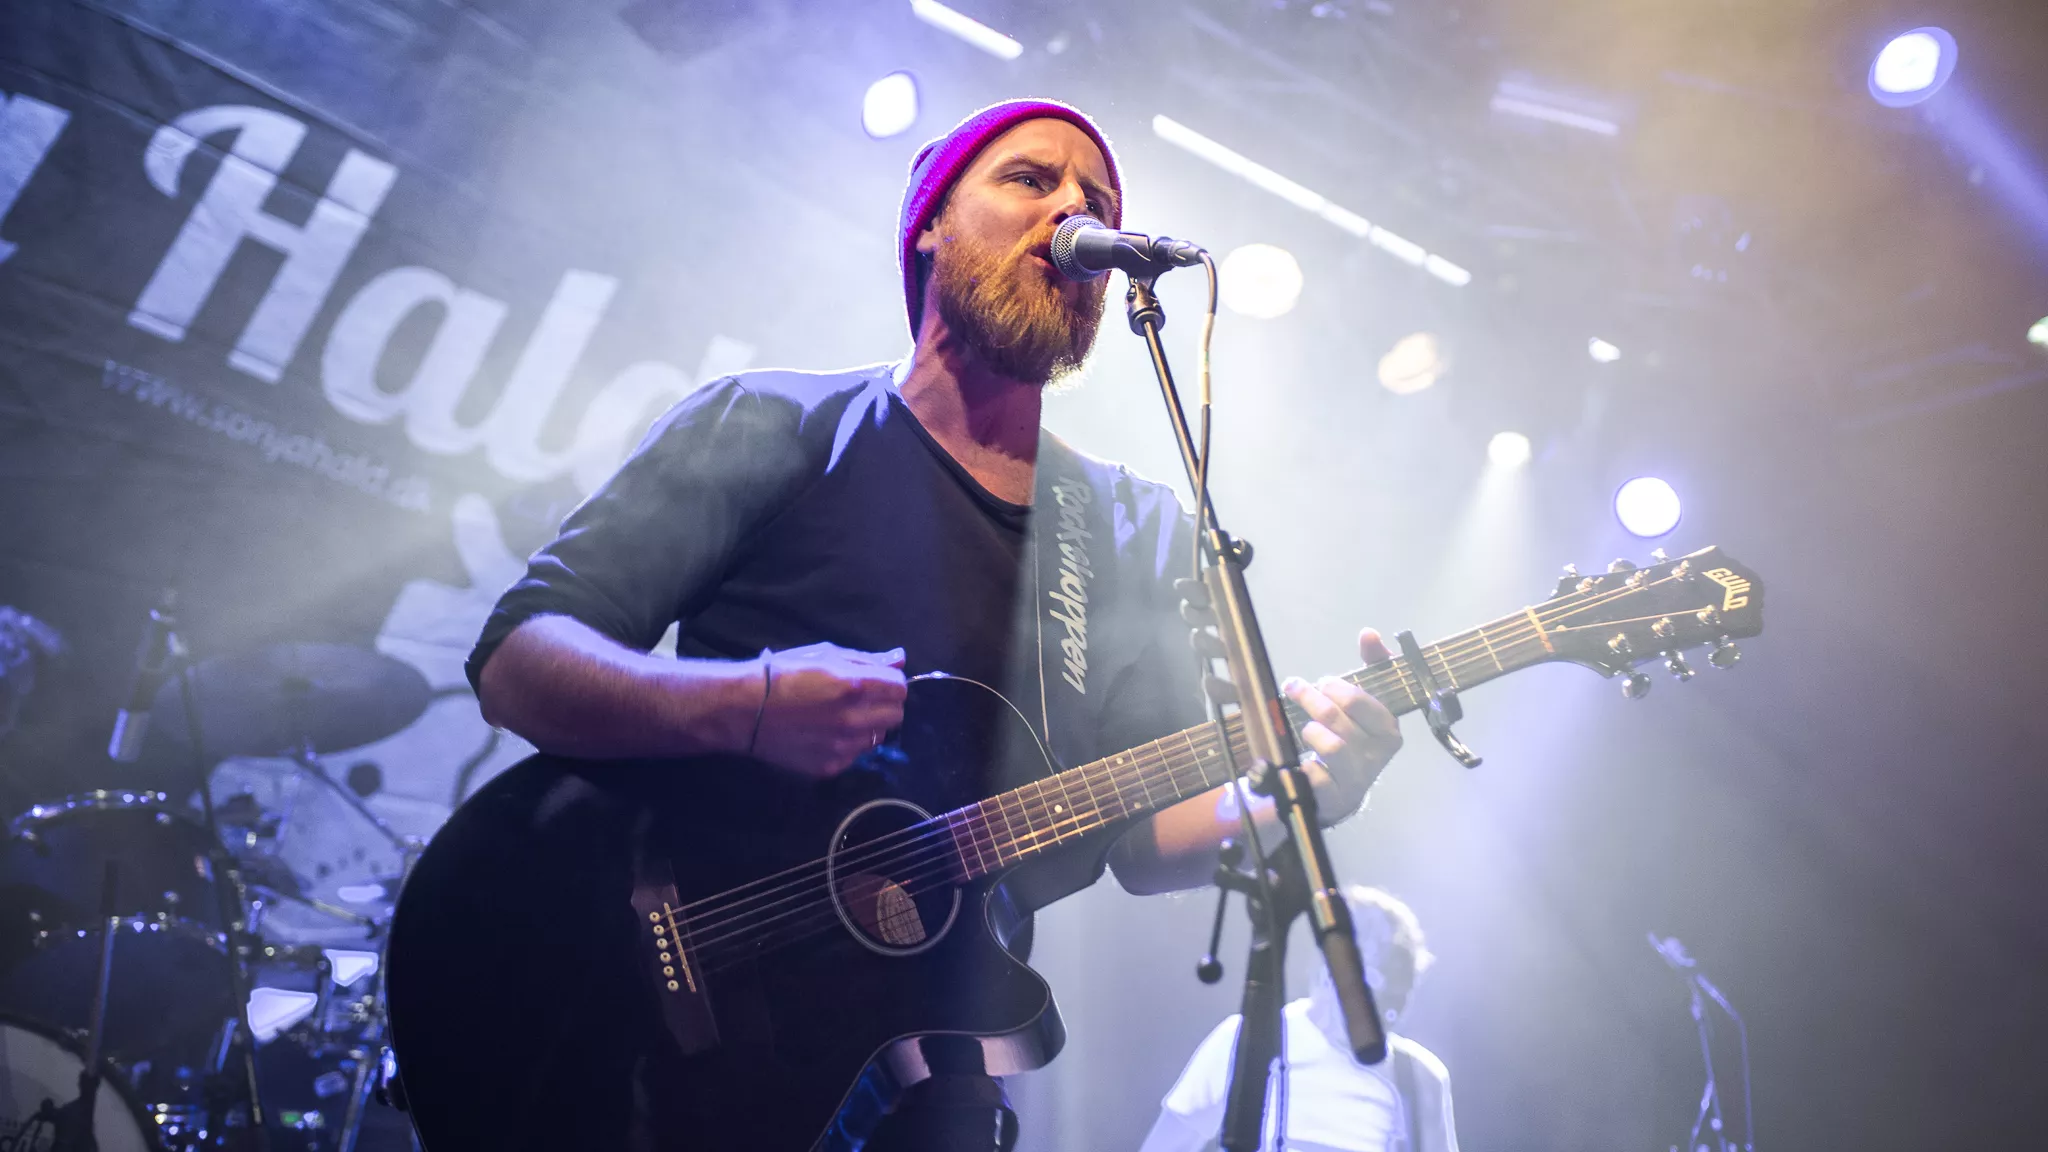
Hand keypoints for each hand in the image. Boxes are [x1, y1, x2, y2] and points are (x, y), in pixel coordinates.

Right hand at [747, 642, 907, 778]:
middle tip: (862, 700)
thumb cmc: (784, 674)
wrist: (744, 709)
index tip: (876, 682)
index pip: (900, 688)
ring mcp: (842, 748)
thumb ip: (867, 660)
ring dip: (868, 726)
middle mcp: (853, 720)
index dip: (890, 683)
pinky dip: (848, 745)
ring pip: (878, 738)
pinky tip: (825, 734)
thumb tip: (900, 658)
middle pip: (896, 716)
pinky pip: (855, 756)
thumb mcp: (825, 655)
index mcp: (855, 687)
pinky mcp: (830, 767)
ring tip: (840, 717)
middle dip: (885, 705)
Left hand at [1282, 628, 1403, 823]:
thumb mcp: (1366, 702)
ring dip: (1310, 731)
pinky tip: (1302, 761)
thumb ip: (1373, 666)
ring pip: (1329, 746)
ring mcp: (1357, 779)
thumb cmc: (1354, 736)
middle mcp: (1377, 756)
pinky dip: (1304, 766)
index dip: (1338, 688)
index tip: (1323, 682)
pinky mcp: (1335, 798)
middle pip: (1337, 718)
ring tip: (1306, 727)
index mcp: (1388, 730)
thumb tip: (1370, 633)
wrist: (1341, 789)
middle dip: (1311, 698)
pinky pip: (1315, 777)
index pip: (1362, 701)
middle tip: (1295, 687)